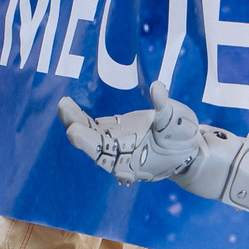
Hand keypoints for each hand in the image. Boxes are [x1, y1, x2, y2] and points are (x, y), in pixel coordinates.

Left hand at [57, 79, 203, 184]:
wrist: (185, 148)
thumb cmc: (184, 140)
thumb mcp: (180, 125)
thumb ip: (165, 108)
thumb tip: (157, 87)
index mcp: (133, 160)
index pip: (106, 154)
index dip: (89, 142)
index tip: (73, 131)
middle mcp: (120, 155)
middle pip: (94, 145)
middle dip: (78, 129)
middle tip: (64, 110)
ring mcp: (115, 143)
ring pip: (91, 134)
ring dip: (75, 121)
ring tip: (63, 104)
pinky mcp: (113, 131)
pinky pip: (93, 126)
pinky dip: (80, 117)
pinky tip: (67, 105)